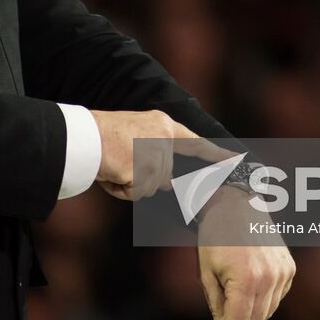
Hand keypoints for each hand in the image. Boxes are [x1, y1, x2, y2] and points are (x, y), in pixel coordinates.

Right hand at [88, 109, 234, 200]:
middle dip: (141, 179)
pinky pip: (135, 193)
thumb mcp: (134, 139)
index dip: (216, 154)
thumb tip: (169, 183)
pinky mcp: (144, 169)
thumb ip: (155, 157)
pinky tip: (111, 172)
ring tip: (112, 165)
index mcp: (162, 125)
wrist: (82, 137)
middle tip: (118, 164)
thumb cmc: (100, 138)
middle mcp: (163, 138)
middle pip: (163, 177)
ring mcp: (155, 154)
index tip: (236, 161)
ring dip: (128, 184)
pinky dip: (120, 189)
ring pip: (148, 188)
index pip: (195, 143)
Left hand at [197, 187, 295, 319]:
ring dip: (252, 317)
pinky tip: (251, 293)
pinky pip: (278, 297)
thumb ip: (217, 304)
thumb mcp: (206, 271)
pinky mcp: (289, 268)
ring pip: (268, 311)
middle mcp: (270, 277)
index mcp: (246, 278)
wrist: (237, 203)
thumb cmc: (216, 235)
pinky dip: (265, 302)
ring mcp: (283, 272)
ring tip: (235, 312)